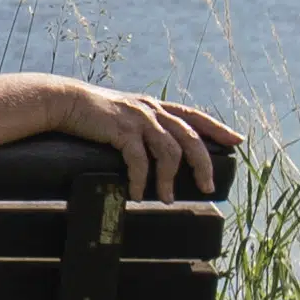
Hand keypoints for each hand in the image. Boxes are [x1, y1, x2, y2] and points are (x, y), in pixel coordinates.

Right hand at [66, 83, 242, 199]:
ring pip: (169, 152)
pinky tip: (138, 193)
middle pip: (190, 138)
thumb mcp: (123, 112)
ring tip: (166, 199)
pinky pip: (139, 160)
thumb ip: (141, 124)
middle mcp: (152, 110)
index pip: (195, 116)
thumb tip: (153, 149)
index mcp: (155, 106)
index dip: (218, 128)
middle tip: (207, 187)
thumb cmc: (90, 112)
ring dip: (169, 180)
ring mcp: (138, 119)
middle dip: (202, 165)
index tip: (237, 141)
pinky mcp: (122, 130)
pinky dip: (142, 180)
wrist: (62, 100)